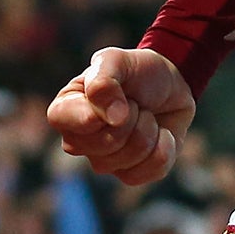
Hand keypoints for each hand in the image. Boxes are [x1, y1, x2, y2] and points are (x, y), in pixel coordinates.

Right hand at [47, 46, 195, 184]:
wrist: (169, 85)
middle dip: (131, 116)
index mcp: (65, 110)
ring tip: (146, 114)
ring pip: (130, 157)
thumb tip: (112, 119)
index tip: (118, 92)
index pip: (70, 121)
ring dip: (149, 129)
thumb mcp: (117, 59)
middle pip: (106, 143)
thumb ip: (104, 80)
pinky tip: (160, 133)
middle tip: (134, 102)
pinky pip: (151, 170)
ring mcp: (104, 162)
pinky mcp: (131, 174)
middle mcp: (78, 141)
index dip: (100, 108)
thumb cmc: (136, 70)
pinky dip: (165, 146)